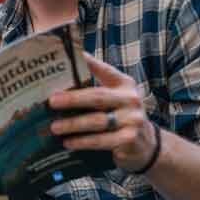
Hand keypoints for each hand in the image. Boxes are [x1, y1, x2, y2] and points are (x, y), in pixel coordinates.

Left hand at [48, 52, 156, 171]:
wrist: (147, 143)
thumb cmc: (122, 114)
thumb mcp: (116, 93)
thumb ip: (100, 76)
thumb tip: (80, 56)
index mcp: (125, 85)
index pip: (106, 72)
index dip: (90, 66)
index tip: (67, 64)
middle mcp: (131, 100)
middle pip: (98, 97)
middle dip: (72, 99)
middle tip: (52, 102)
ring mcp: (132, 120)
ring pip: (98, 121)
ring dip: (74, 124)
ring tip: (55, 127)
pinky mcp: (129, 140)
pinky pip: (102, 141)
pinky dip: (83, 142)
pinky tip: (68, 142)